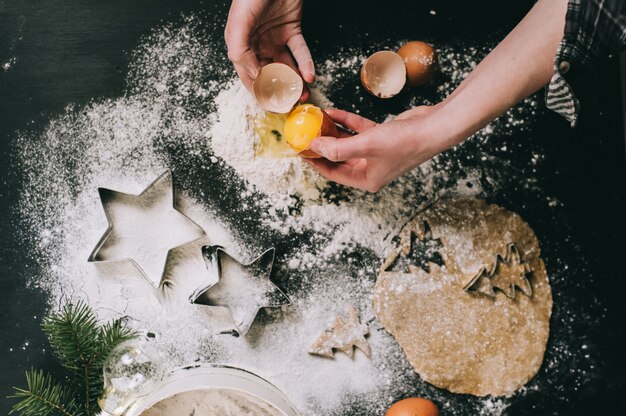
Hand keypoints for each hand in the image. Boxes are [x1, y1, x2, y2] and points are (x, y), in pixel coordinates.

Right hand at [224, 0, 313, 96]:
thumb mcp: (239, 25)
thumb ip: (240, 52)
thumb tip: (254, 76)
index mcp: (240, 45)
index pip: (249, 76)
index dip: (260, 93)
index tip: (271, 107)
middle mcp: (257, 44)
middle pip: (270, 74)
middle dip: (281, 90)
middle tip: (291, 103)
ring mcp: (275, 38)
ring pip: (286, 66)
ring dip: (295, 82)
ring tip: (304, 94)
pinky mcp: (292, 31)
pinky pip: (300, 52)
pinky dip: (306, 64)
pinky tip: (310, 76)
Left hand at [305, 106, 456, 191]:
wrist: (434, 127)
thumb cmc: (404, 142)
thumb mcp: (366, 146)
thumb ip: (338, 148)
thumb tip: (315, 146)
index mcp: (367, 179)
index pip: (333, 172)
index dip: (314, 161)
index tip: (299, 150)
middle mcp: (370, 168)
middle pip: (338, 157)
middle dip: (321, 144)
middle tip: (304, 133)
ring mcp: (377, 152)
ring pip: (347, 142)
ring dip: (332, 130)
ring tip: (314, 119)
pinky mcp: (382, 137)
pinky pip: (358, 130)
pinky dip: (346, 121)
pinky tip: (332, 111)